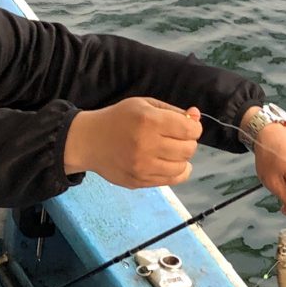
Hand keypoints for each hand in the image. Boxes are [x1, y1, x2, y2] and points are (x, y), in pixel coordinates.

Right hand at [64, 97, 201, 187]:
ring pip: (182, 167)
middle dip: (188, 143)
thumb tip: (196, 116)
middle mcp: (147, 145)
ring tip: (171, 152)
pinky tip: (169, 164)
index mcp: (149, 121)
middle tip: (177, 139)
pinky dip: (176, 172)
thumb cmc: (119, 119)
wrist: (89, 141)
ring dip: (182, 159)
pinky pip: (171, 180)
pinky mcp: (140, 181)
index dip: (194, 129)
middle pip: (188, 150)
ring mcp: (143, 167)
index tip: (188, 128)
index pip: (189, 130)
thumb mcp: (144, 105)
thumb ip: (172, 111)